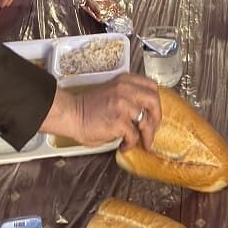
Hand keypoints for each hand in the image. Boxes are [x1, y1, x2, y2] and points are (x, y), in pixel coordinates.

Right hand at [40, 72, 161, 149]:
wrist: (70, 114)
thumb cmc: (87, 107)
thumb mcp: (112, 92)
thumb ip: (128, 97)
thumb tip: (144, 114)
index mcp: (125, 81)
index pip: (151, 86)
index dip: (156, 102)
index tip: (154, 113)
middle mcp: (126, 89)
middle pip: (154, 101)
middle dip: (157, 118)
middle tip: (153, 130)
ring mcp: (123, 105)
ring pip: (146, 121)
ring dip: (145, 135)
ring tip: (140, 143)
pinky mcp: (118, 121)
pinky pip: (133, 136)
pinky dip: (131, 144)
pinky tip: (124, 146)